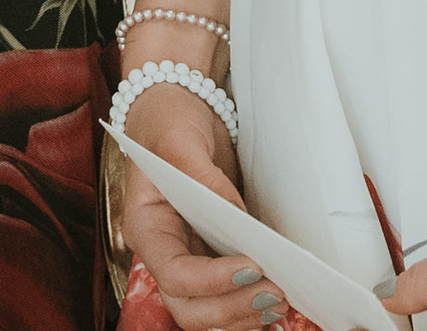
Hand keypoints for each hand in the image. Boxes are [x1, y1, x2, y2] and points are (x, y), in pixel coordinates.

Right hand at [115, 79, 278, 327]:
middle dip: (231, 308)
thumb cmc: (168, 123)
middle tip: (274, 293)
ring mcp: (187, 259)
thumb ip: (200, 175)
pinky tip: (276, 302)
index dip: (212, 280)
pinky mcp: (211, 259)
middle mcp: (164, 252)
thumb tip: (234, 214)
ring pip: (207, 313)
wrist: (178, 115)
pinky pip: (224, 299)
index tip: (253, 267)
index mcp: (146, 227)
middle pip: (188, 307)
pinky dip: (248, 309)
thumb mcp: (178, 137)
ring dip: (243, 316)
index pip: (173, 273)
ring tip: (280, 301)